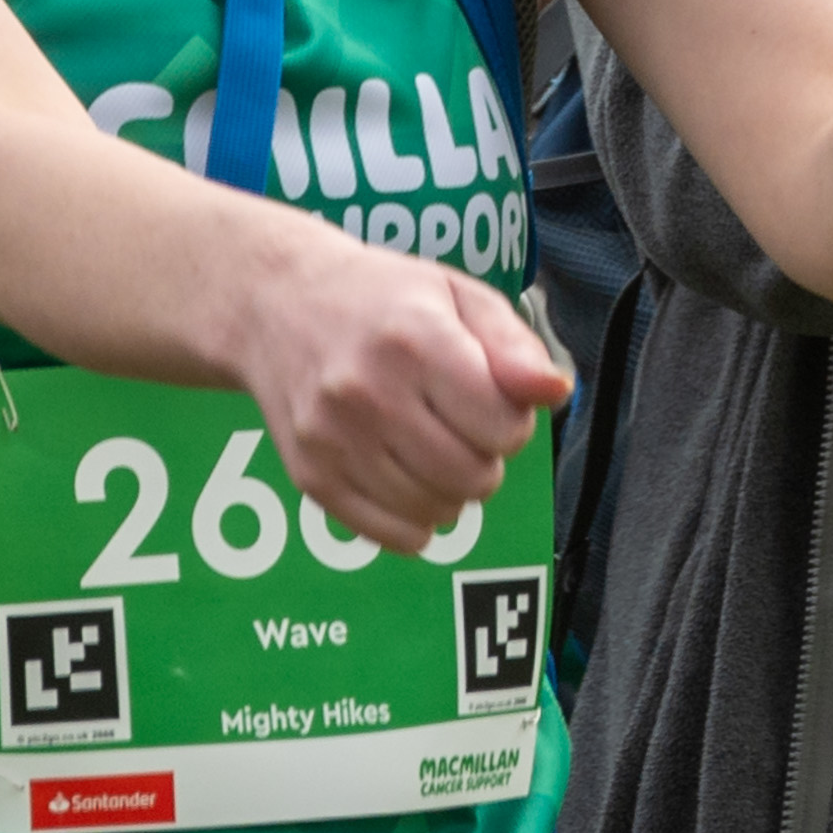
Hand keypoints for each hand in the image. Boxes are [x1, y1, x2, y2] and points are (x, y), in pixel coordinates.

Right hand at [235, 236, 574, 552]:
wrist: (277, 305)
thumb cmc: (383, 300)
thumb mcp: (459, 297)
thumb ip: (514, 347)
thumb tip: (555, 392)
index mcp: (415, 340)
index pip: (500, 424)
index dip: (514, 422)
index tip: (496, 403)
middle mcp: (367, 392)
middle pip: (471, 475)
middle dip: (488, 460)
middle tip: (467, 430)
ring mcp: (332, 439)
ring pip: (435, 510)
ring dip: (454, 492)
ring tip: (437, 450)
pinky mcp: (310, 476)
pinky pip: (393, 536)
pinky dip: (418, 522)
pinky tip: (411, 482)